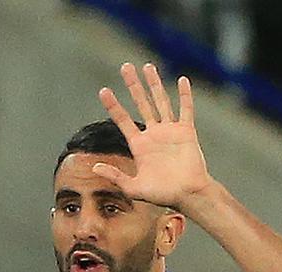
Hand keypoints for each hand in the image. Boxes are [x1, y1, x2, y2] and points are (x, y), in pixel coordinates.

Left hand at [94, 63, 215, 210]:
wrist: (187, 195)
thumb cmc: (161, 195)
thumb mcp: (132, 187)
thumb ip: (115, 176)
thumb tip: (94, 166)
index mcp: (139, 145)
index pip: (122, 120)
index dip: (113, 105)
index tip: (103, 90)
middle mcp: (153, 134)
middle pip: (141, 103)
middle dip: (133, 85)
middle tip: (125, 67)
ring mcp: (170, 131)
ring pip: (161, 101)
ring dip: (154, 84)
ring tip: (147, 66)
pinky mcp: (186, 132)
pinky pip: (186, 110)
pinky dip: (184, 96)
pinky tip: (181, 80)